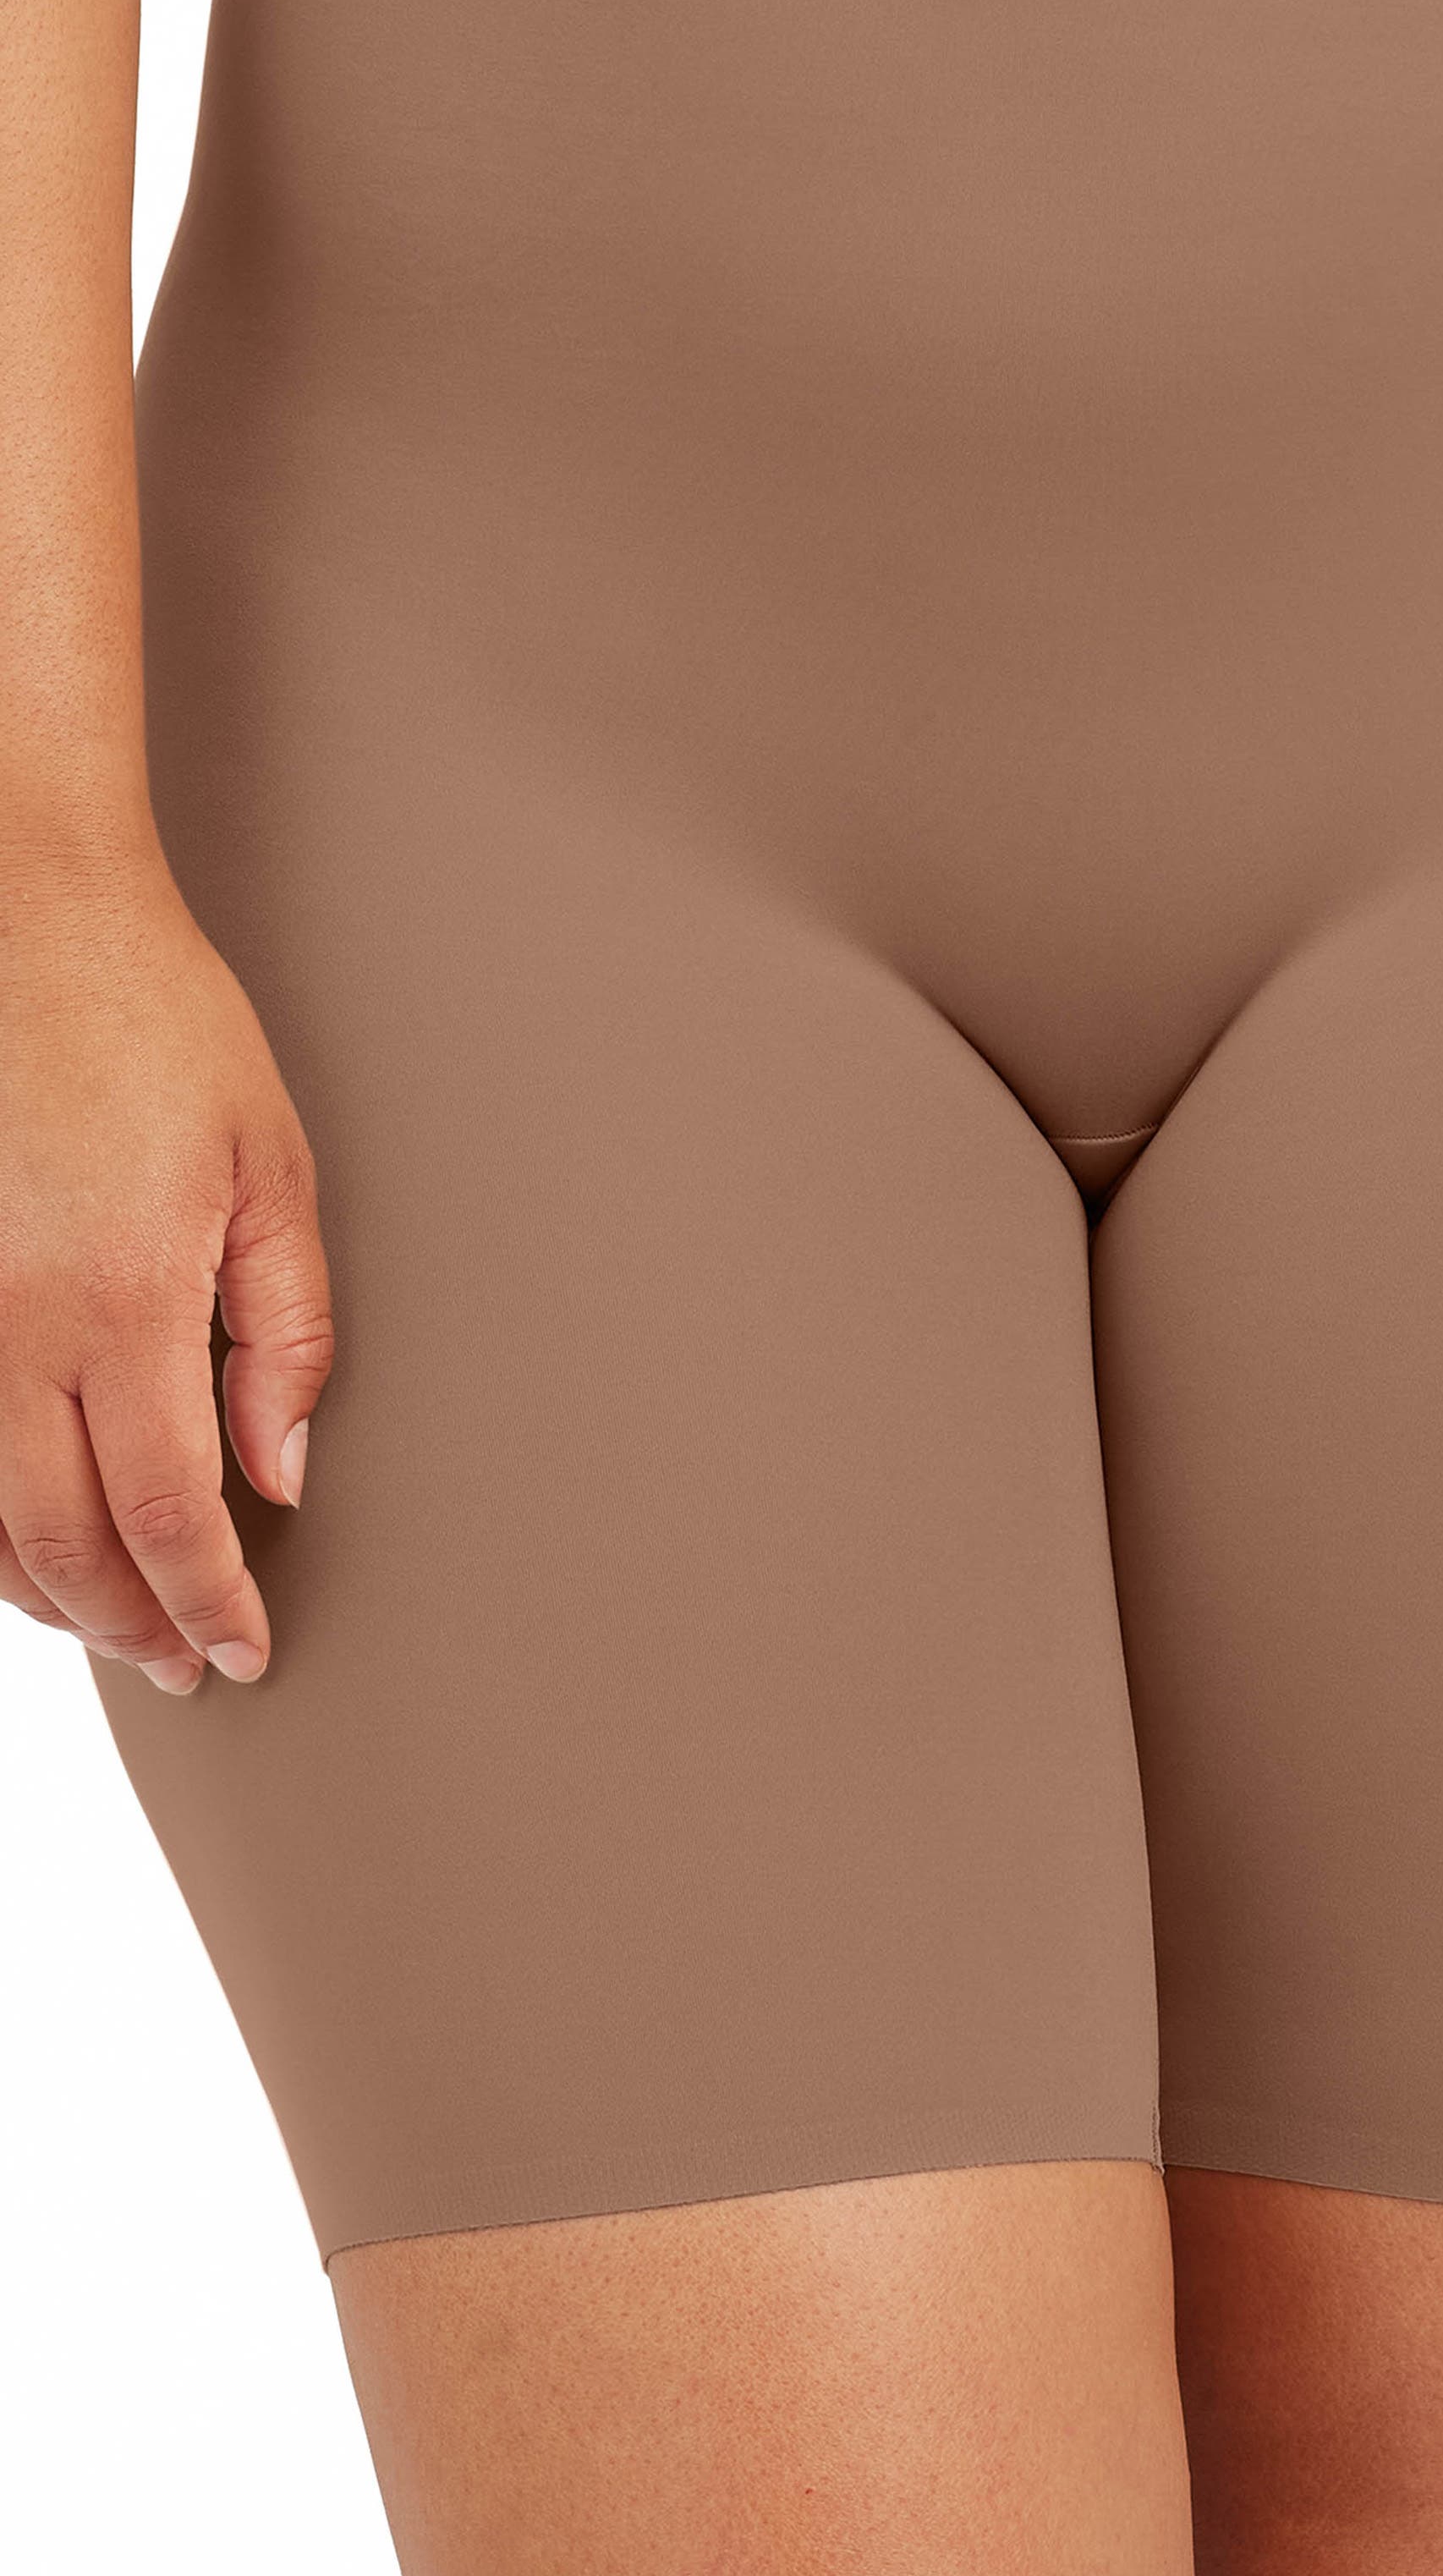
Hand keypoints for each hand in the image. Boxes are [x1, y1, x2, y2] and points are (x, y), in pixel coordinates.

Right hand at [0, 865, 333, 1691]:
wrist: (19, 911)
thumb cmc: (154, 1021)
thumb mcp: (269, 1164)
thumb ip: (283, 1328)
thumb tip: (280, 1472)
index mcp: (122, 1294)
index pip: (168, 1511)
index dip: (207, 1601)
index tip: (243, 1651)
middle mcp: (11, 1322)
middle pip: (64, 1538)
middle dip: (131, 1624)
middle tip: (183, 1663)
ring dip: (48, 1594)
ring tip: (114, 1623)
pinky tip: (23, 1545)